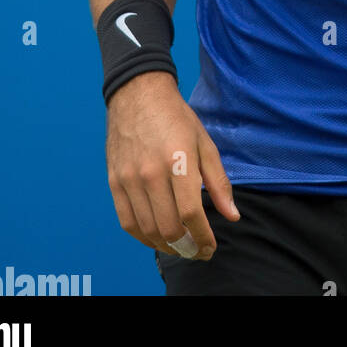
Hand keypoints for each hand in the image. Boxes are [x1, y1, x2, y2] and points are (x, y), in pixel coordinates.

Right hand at [105, 71, 239, 259]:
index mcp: (178, 160)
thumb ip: (219, 182)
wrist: (138, 95)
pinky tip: (157, 238)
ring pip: (147, 229)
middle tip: (198, 251)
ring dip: (166, 247)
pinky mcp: (114, 182)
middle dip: (187, 247)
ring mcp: (128, 179)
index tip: (211, 247)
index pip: (190, 213)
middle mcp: (150, 173)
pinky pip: (127, 222)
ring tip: (181, 247)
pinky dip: (143, 237)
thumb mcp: (205, 144)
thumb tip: (232, 215)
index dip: (203, 237)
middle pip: (168, 227)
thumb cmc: (176, 118)